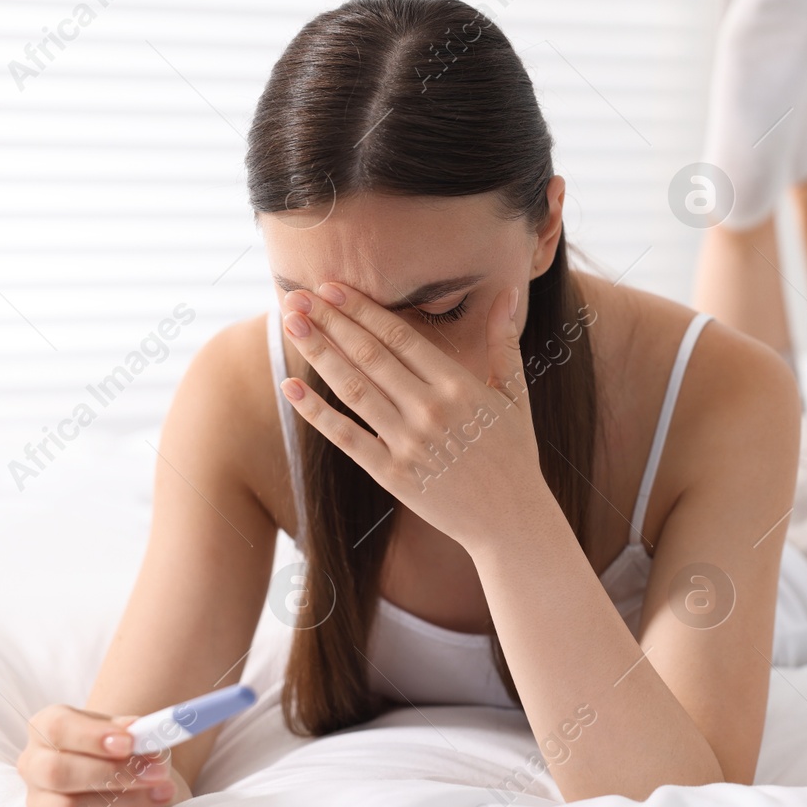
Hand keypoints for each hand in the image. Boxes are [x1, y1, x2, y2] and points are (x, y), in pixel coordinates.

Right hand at [17, 704, 185, 806]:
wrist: (126, 775)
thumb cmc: (124, 749)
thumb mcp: (130, 732)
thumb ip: (137, 732)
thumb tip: (144, 735)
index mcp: (46, 728)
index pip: (57, 728)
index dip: (93, 737)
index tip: (130, 742)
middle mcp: (34, 766)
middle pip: (57, 772)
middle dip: (114, 774)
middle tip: (157, 773)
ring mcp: (40, 806)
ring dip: (124, 805)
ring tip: (162, 793)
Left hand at [278, 281, 556, 552]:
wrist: (511, 519)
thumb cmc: (514, 454)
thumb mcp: (515, 394)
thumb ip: (504, 342)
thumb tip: (507, 293)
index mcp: (459, 386)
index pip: (400, 337)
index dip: (362, 309)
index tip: (332, 287)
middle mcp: (430, 410)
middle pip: (370, 355)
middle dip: (331, 321)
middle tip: (298, 296)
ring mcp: (409, 443)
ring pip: (353, 388)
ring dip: (319, 353)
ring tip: (292, 324)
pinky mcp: (392, 474)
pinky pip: (346, 437)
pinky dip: (316, 412)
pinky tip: (291, 387)